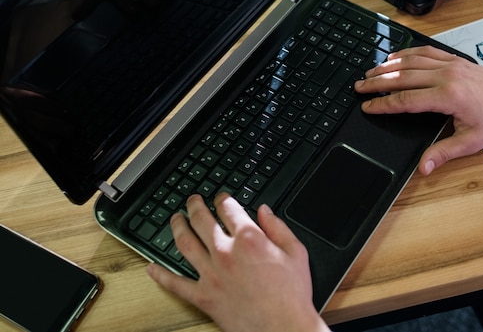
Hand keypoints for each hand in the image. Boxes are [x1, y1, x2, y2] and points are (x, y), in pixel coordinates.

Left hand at [147, 194, 329, 331]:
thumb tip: (265, 211)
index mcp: (249, 239)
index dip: (223, 199)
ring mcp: (211, 274)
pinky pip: (175, 283)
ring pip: (185, 243)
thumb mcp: (296, 252)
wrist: (283, 327)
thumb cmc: (291, 294)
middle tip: (192, 201)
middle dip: (195, 206)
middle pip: (202, 220)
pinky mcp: (203, 296)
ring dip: (177, 227)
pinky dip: (161, 274)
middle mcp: (226, 252)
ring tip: (175, 219)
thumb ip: (278, 227)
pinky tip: (152, 267)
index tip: (221, 198)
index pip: (229, 209)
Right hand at [354, 46, 482, 174]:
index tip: (367, 107)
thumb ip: (443, 152)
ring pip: (411, 61)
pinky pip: (425, 52)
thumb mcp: (471, 142)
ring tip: (370, 72)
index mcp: (447, 96)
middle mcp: (446, 76)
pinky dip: (406, 53)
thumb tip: (423, 167)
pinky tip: (395, 58)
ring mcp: (450, 64)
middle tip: (359, 87)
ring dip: (388, 66)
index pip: (405, 100)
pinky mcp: (455, 59)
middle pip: (402, 77)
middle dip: (377, 82)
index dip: (383, 105)